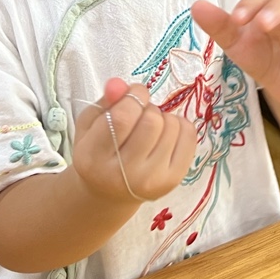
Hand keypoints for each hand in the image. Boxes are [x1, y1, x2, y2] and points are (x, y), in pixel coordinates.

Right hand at [71, 78, 195, 202]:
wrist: (109, 194)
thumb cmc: (98, 153)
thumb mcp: (90, 124)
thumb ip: (105, 101)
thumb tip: (120, 84)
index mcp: (94, 158)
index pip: (123, 118)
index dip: (133, 96)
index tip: (133, 93)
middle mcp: (123, 174)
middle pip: (151, 122)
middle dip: (148, 108)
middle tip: (139, 114)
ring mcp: (151, 180)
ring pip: (171, 126)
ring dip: (163, 117)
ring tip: (149, 128)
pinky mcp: (173, 180)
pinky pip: (189, 136)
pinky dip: (179, 126)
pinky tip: (164, 135)